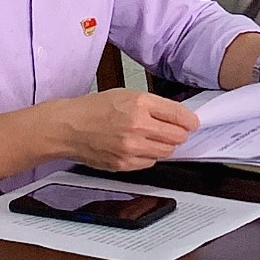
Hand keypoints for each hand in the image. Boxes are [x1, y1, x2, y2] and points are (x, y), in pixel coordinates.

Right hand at [58, 88, 201, 170]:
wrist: (68, 127)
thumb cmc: (94, 109)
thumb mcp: (126, 95)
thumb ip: (153, 105)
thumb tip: (177, 117)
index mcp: (139, 104)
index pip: (178, 115)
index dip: (190, 120)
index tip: (192, 123)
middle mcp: (137, 126)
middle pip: (177, 136)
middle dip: (179, 134)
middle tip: (174, 131)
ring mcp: (131, 147)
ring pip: (166, 152)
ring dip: (165, 146)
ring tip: (152, 138)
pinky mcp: (124, 164)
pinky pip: (150, 163)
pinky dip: (149, 156)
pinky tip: (138, 147)